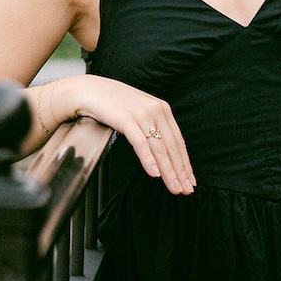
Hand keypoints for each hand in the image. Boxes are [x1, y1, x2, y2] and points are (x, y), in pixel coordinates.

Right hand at [56, 74, 195, 195]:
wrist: (90, 90)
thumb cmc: (114, 103)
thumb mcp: (140, 111)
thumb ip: (153, 126)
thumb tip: (164, 152)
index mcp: (162, 109)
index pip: (178, 141)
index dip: (185, 163)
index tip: (190, 181)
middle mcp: (156, 110)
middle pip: (172, 146)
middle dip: (180, 171)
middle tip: (186, 190)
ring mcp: (142, 114)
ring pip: (159, 148)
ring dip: (168, 170)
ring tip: (174, 187)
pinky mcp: (126, 119)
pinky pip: (140, 143)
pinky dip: (148, 159)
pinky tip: (154, 173)